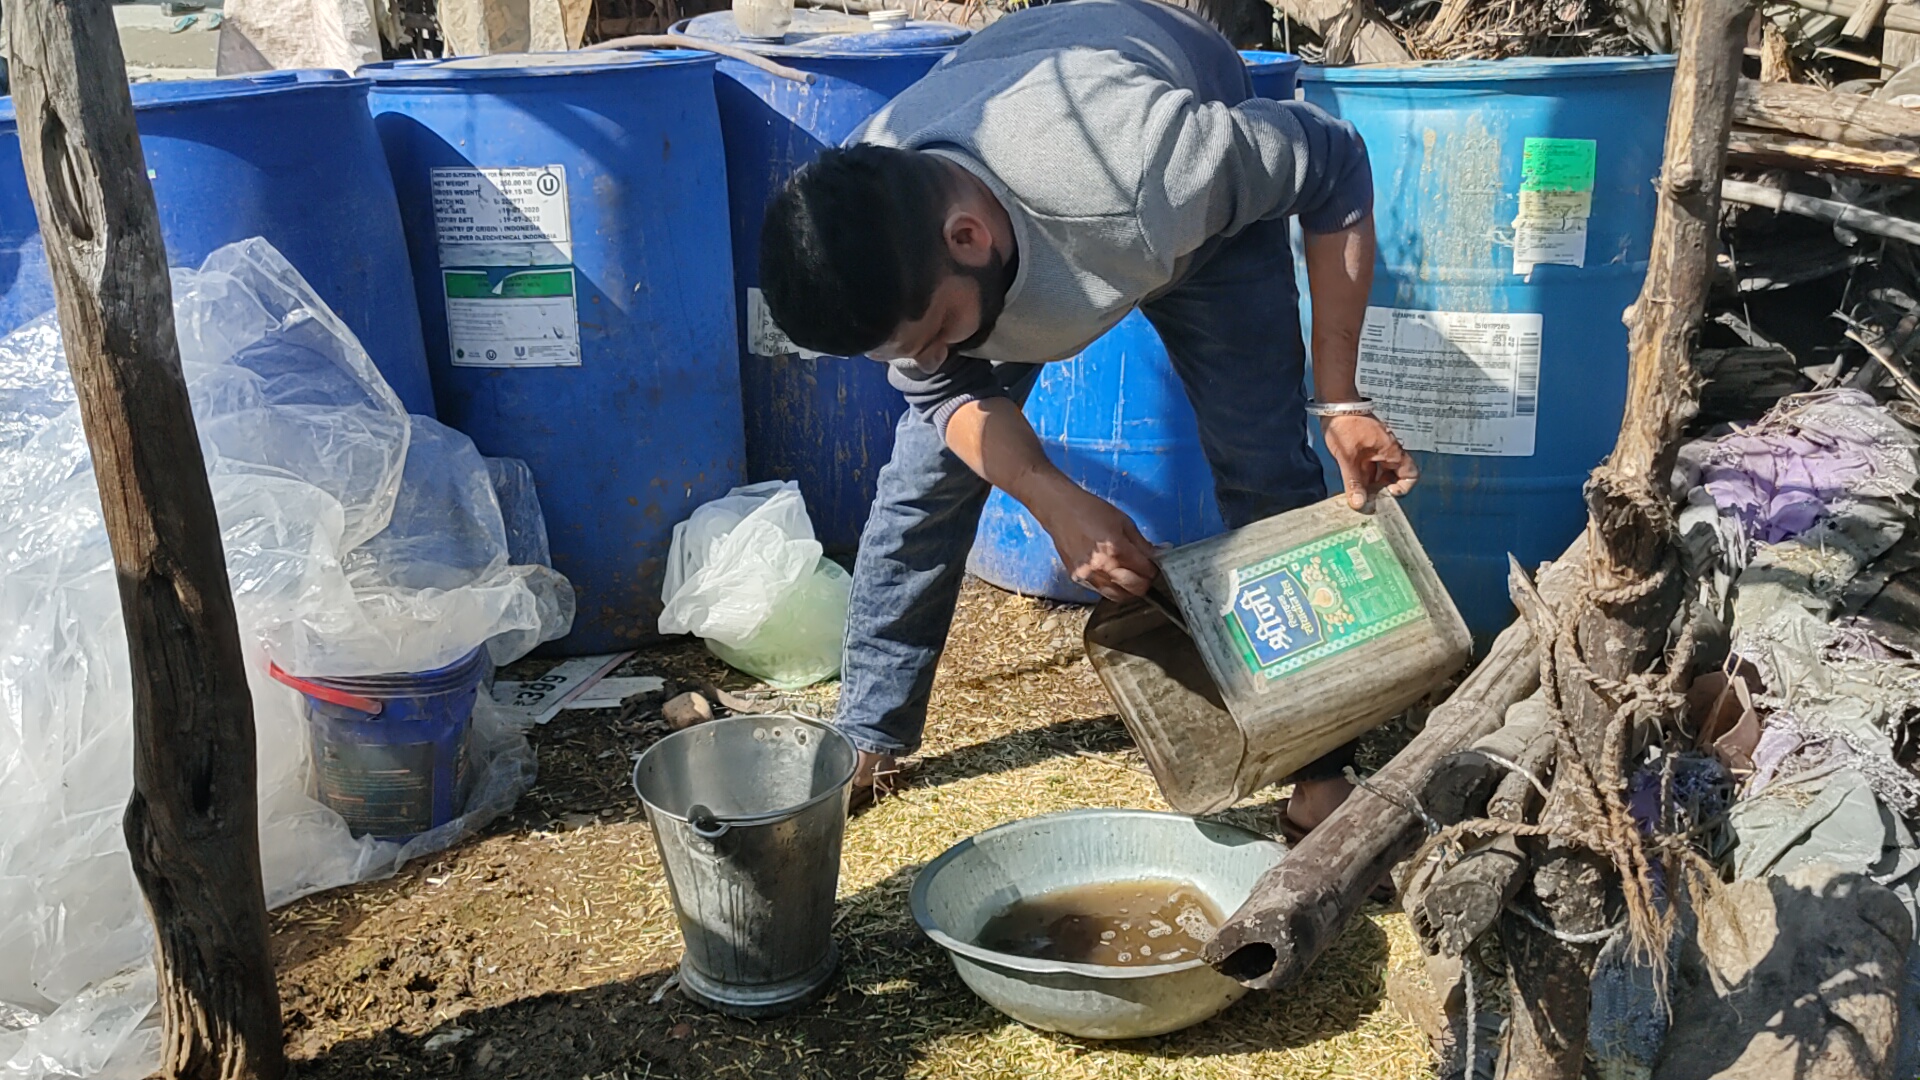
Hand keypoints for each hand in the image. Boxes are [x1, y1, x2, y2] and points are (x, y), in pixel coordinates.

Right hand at [1035, 487, 1158, 601]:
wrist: (1060, 510)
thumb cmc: (1091, 510)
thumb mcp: (1123, 521)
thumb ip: (1142, 543)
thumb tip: (1162, 553)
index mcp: (1116, 548)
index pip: (1145, 571)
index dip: (1154, 570)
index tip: (1154, 566)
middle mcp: (1102, 566)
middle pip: (1135, 588)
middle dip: (1145, 582)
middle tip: (1145, 573)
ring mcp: (1088, 575)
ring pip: (1118, 596)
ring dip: (1129, 589)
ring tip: (1131, 578)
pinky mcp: (1078, 578)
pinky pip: (1101, 591)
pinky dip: (1112, 587)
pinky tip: (1112, 575)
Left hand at [1321, 413, 1417, 509]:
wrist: (1334, 405)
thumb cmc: (1345, 426)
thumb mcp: (1348, 458)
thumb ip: (1353, 482)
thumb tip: (1359, 504)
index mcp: (1392, 452)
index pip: (1411, 475)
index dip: (1402, 488)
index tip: (1386, 494)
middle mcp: (1388, 452)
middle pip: (1394, 478)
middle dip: (1382, 491)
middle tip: (1367, 500)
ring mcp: (1377, 450)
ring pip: (1380, 474)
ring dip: (1371, 485)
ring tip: (1357, 495)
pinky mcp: (1365, 449)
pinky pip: (1370, 468)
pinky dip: (1363, 477)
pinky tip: (1351, 485)